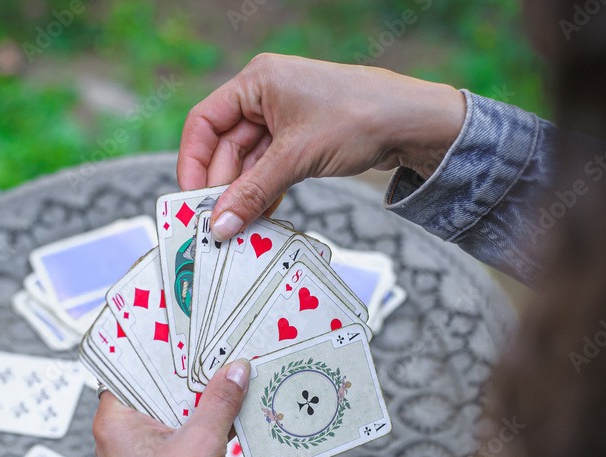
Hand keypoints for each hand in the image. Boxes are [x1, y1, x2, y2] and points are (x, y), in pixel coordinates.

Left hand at [92, 360, 250, 456]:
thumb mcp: (203, 442)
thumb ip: (220, 401)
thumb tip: (235, 369)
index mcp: (114, 421)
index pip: (127, 368)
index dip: (154, 348)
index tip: (178, 329)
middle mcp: (118, 435)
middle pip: (151, 388)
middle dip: (183, 371)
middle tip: (210, 347)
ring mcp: (136, 453)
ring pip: (166, 410)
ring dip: (194, 398)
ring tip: (224, 373)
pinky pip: (175, 432)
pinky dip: (197, 422)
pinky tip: (225, 410)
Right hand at [177, 53, 465, 240]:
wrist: (414, 122)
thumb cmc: (359, 117)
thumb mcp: (297, 158)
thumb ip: (253, 192)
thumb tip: (219, 225)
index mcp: (257, 81)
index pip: (204, 121)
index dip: (193, 161)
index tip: (191, 198)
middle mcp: (265, 95)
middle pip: (224, 146)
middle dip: (221, 186)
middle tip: (215, 223)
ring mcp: (283, 118)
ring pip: (247, 162)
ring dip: (242, 194)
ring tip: (237, 227)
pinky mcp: (299, 139)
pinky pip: (268, 169)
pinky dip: (262, 191)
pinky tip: (259, 216)